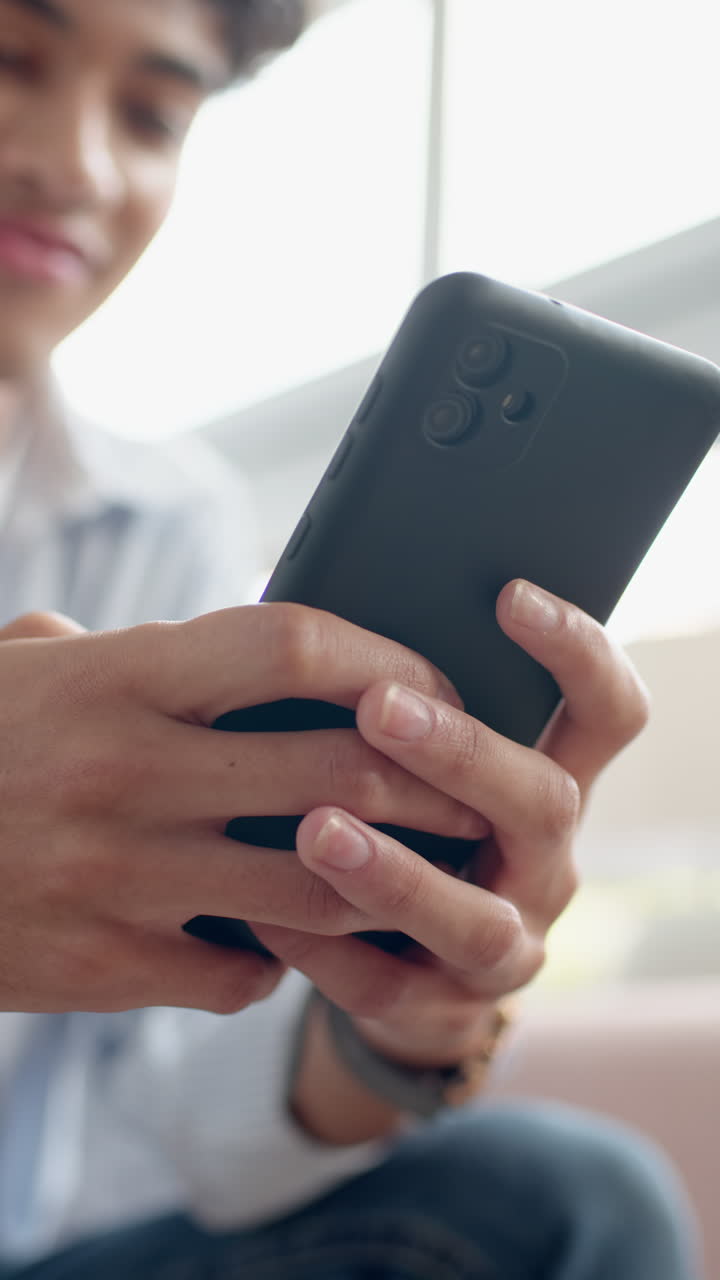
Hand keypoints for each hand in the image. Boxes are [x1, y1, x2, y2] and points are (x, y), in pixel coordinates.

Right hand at [0, 606, 484, 1013]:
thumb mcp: (29, 670)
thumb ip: (126, 648)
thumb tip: (229, 645)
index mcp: (116, 681)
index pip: (291, 646)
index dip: (385, 659)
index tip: (430, 679)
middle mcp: (126, 774)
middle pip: (339, 773)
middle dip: (433, 782)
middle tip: (474, 786)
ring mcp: (118, 880)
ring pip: (316, 889)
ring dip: (386, 880)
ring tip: (420, 868)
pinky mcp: (102, 969)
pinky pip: (240, 973)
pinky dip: (281, 958)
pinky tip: (289, 937)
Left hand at [252, 581, 649, 1067]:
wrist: (407, 968)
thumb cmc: (405, 826)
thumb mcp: (428, 769)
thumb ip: (407, 714)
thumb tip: (331, 623)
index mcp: (549, 785)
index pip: (607, 712)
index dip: (576, 653)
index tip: (509, 596)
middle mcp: (547, 865)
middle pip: (546, 803)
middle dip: (463, 753)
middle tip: (381, 707)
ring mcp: (505, 945)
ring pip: (476, 919)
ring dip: (396, 871)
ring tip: (316, 829)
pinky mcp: (444, 1010)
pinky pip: (387, 988)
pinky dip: (322, 948)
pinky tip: (260, 914)